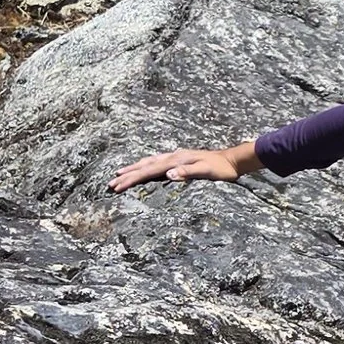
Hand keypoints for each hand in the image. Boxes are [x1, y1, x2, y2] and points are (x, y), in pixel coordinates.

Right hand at [110, 139, 261, 193]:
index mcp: (176, 161)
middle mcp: (173, 157)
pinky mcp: (179, 160)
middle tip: (111, 183)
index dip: (132, 178)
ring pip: (149, 162)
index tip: (117, 186)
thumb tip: (168, 175)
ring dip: (134, 168)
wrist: (232, 160)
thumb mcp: (206, 172)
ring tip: (120, 174)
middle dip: (127, 174)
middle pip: (145, 165)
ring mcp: (176, 157)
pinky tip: (143, 168)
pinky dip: (145, 166)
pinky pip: (156, 162)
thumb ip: (188, 173)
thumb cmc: (221, 169)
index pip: (149, 171)